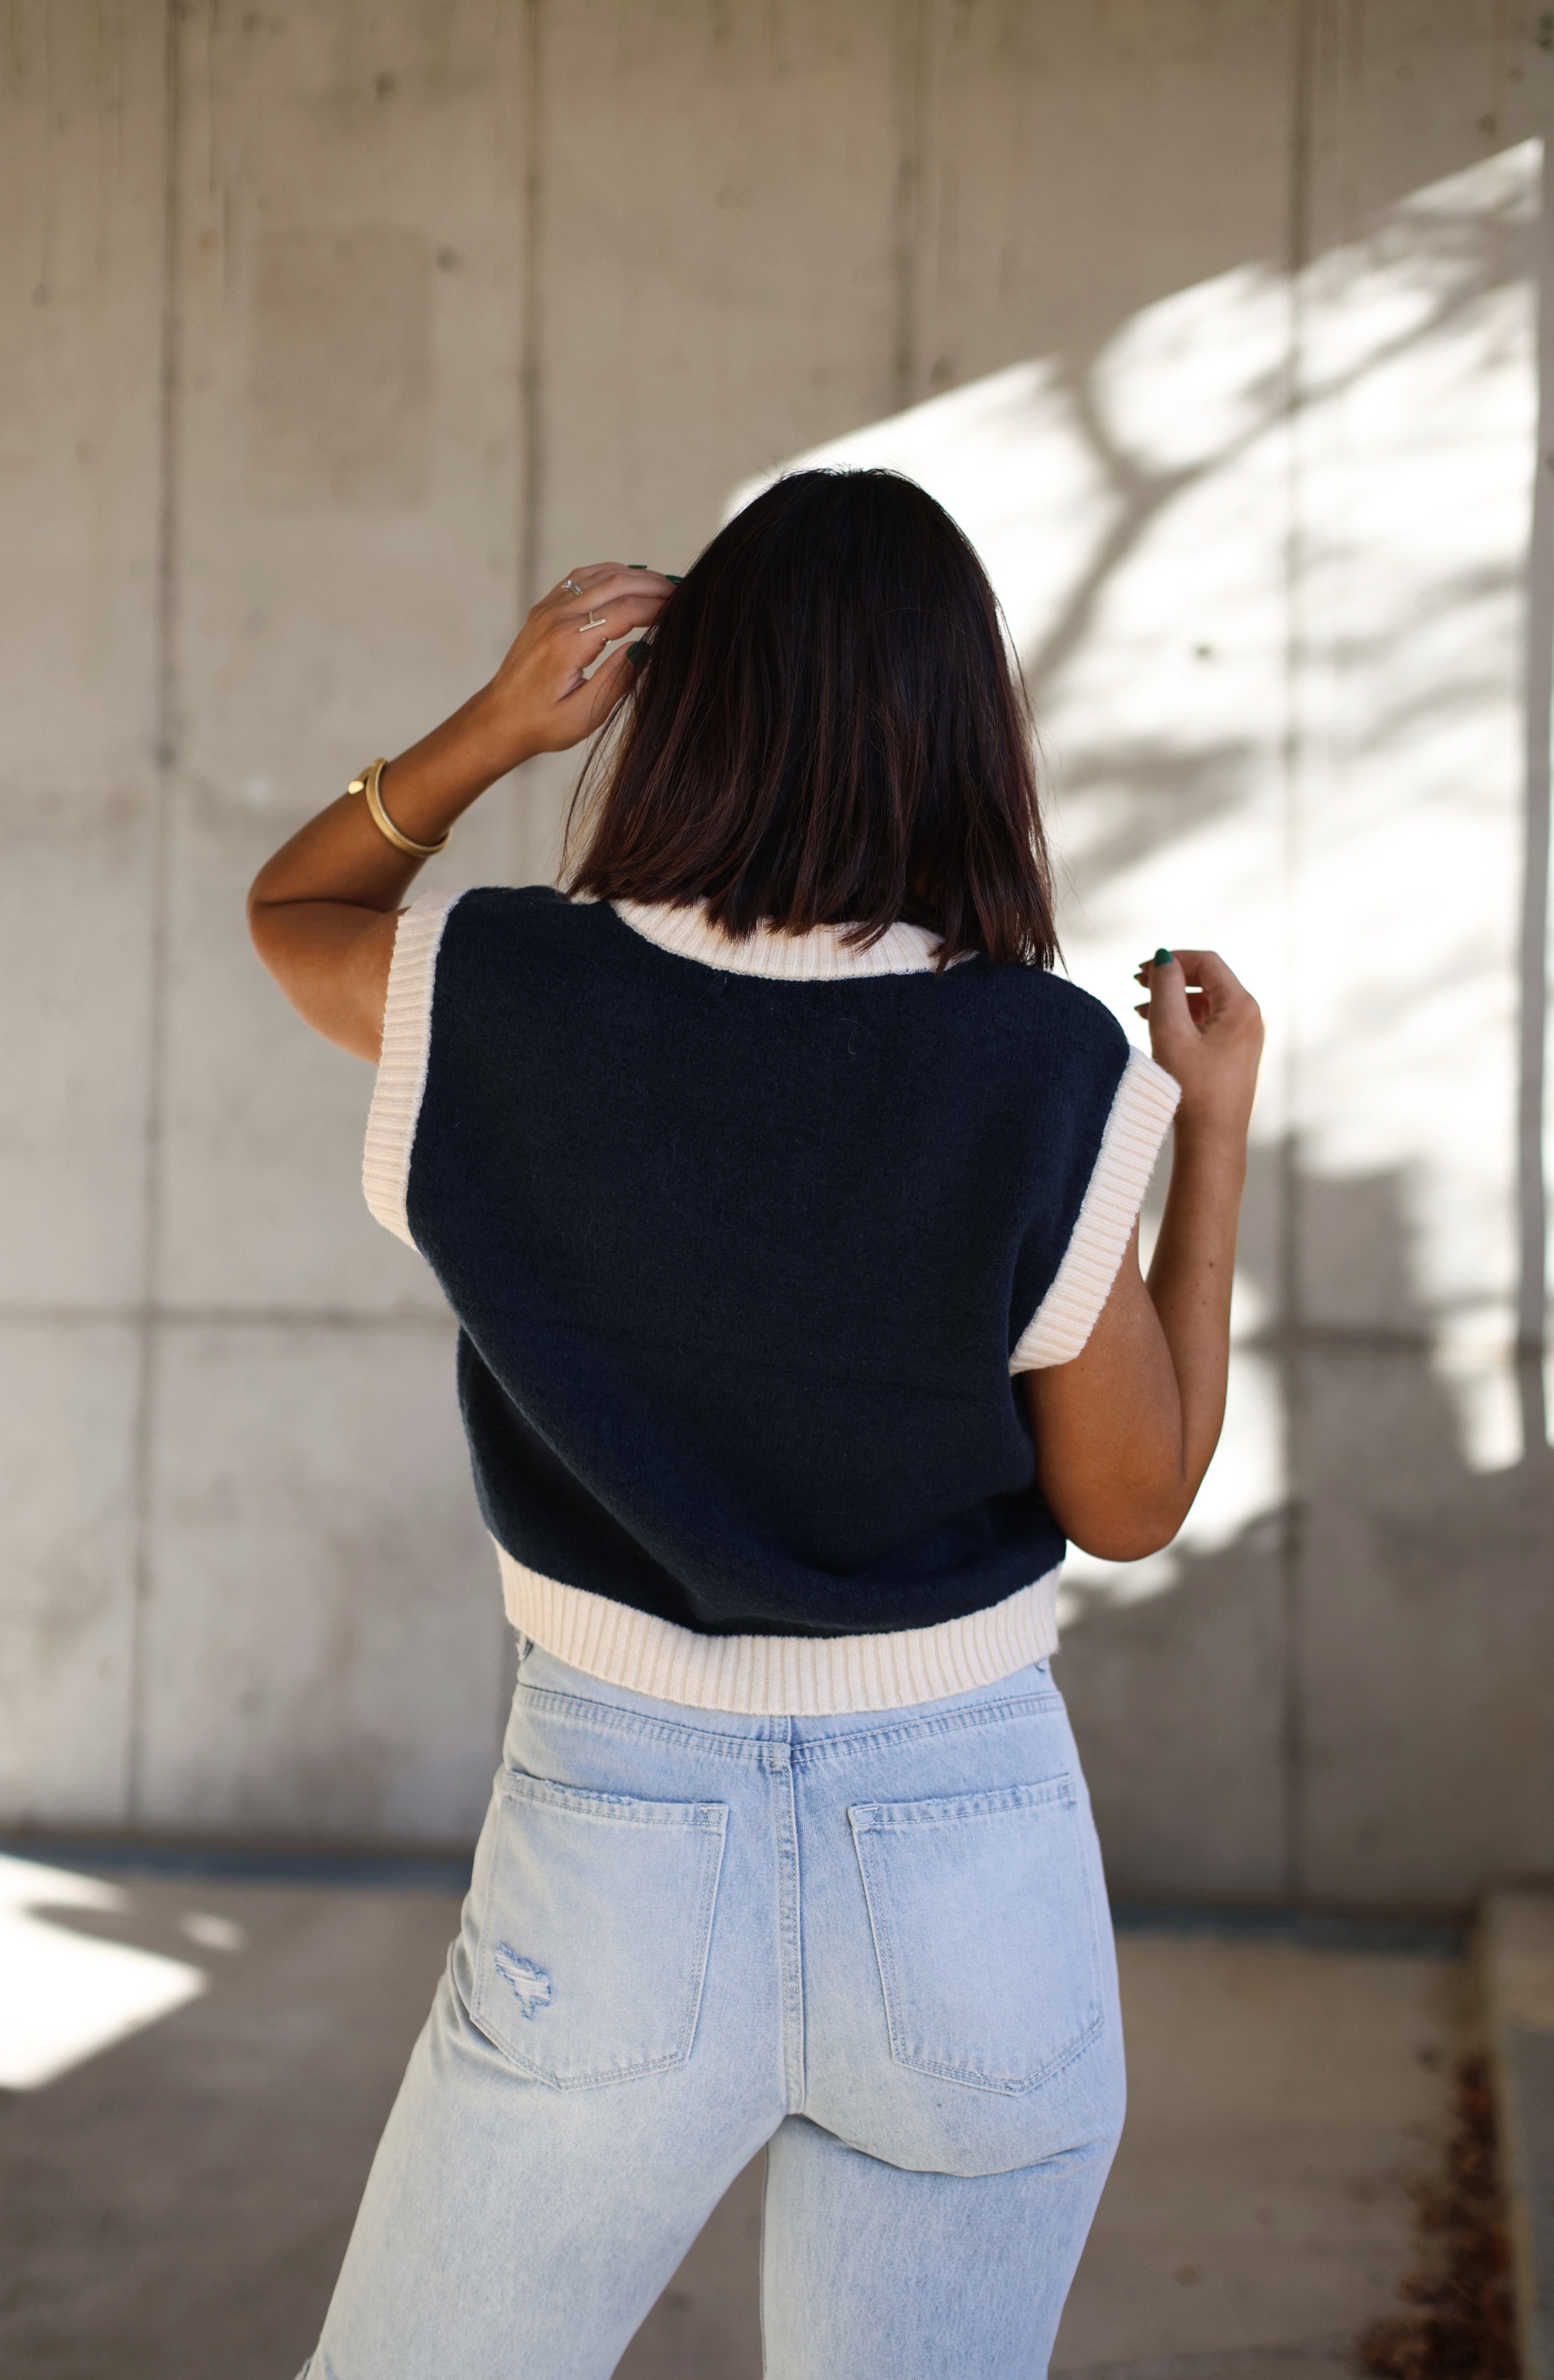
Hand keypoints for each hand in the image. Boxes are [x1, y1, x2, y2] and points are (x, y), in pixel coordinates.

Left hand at [474, 563, 674, 767]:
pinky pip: (580, 578)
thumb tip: (645, 648)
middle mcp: (557, 617)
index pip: (625, 612)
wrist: (499, 719)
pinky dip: (608, 573)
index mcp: (569, 643)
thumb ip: (617, 679)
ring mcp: (548, 608)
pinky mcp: (543, 609)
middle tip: (683, 592)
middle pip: (616, 584)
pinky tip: (628, 578)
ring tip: (663, 584)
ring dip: (634, 575)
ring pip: (599, 575)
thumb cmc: (542, 724)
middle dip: (653, 585)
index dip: (659, 608)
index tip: (683, 610)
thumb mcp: (585, 714)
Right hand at [1134, 948, 1262, 1140]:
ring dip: (1174, 999)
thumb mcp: (1170, 1031)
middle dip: (1172, 978)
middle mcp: (1250, 1018)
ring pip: (1207, 1003)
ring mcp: (1246, 1037)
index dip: (1173, 959)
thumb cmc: (1192, 1089)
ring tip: (1140, 1006)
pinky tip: (1160, 1027)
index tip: (1142, 970)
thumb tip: (1164, 959)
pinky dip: (1184, 1018)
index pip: (1207, 963)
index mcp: (1241, 1006)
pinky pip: (1210, 1023)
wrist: (1212, 1140)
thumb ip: (1165, 988)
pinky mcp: (1237, 1054)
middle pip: (1208, 980)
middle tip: (1138, 982)